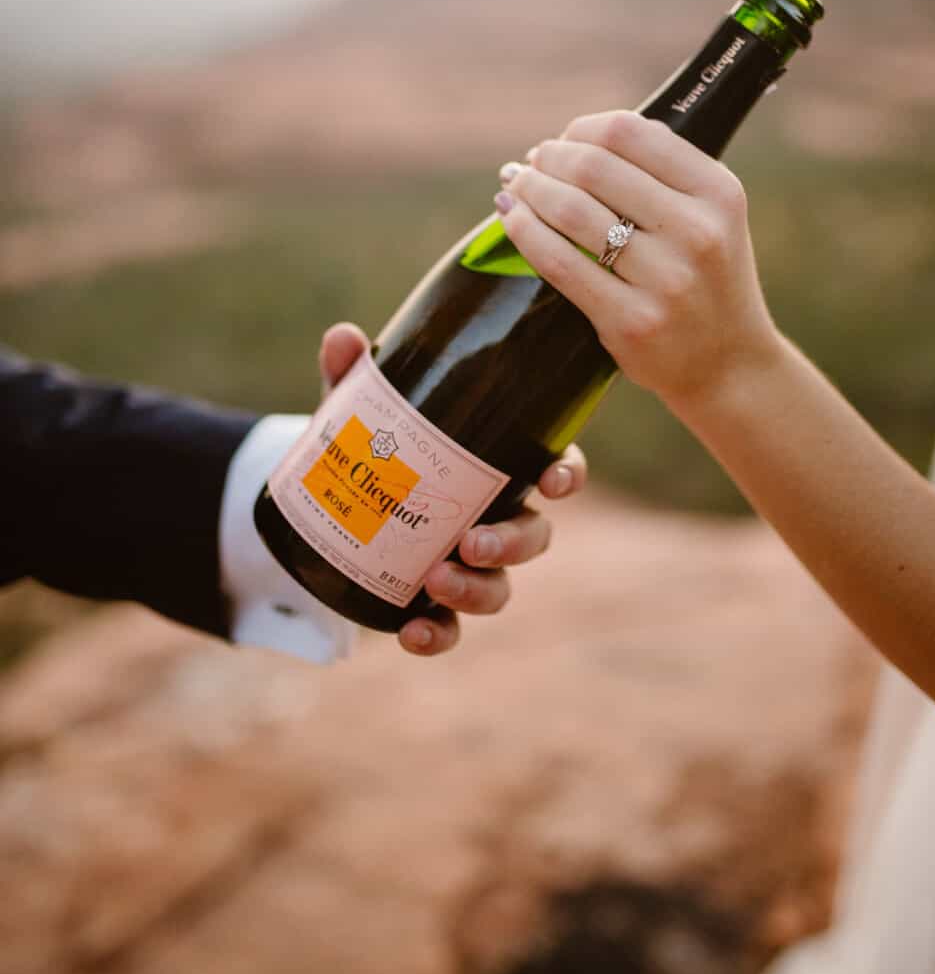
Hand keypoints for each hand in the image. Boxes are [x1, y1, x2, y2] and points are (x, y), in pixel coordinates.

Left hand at [319, 323, 586, 656]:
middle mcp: (494, 517)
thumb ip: (354, 375)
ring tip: (437, 580)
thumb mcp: (361, 410)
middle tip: (472, 542)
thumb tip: (343, 337)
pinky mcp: (433, 605)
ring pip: (499, 588)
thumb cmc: (371, 448)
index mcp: (495, 465)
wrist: (329, 508)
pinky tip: (411, 633)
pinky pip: (449, 629)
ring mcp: (467, 566)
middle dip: (512, 543)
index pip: (553, 465)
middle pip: (533, 537)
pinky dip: (436, 636)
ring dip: (477, 589)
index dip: (566, 473)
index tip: (555, 480)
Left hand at [494, 111, 779, 410]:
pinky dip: (525, 231)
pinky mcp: (631, 321)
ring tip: (517, 186)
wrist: (728, 363)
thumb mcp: (709, 215)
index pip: (629, 133)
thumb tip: (576, 138)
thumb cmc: (706, 277)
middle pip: (593, 166)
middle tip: (532, 165)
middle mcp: (697, 232)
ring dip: (530, 189)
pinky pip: (560, 263)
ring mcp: (665, 280)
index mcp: (718, 192)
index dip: (582, 129)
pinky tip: (512, 218)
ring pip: (571, 211)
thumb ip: (660, 174)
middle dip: (549, 158)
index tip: (565, 141)